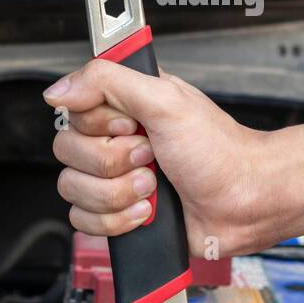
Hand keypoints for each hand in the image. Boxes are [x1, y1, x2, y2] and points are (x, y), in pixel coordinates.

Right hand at [43, 59, 268, 256]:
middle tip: (151, 158)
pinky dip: (117, 220)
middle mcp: (112, 140)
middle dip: (113, 163)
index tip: (133, 126)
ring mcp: (112, 179)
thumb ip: (107, 81)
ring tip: (153, 188)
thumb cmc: (220, 152)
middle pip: (67, 152)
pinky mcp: (115, 213)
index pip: (71, 112)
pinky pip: (83, 220)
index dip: (99, 125)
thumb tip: (57, 92)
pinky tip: (147, 211)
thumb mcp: (166, 100)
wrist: (245, 203)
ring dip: (117, 193)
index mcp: (121, 107)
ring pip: (71, 189)